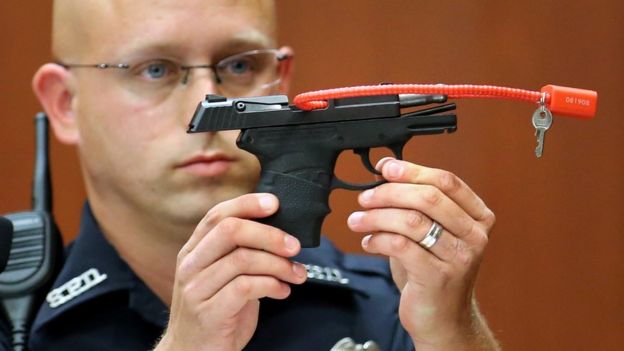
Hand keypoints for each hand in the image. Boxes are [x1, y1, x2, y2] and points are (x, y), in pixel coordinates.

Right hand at [155, 193, 306, 350]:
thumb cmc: (216, 314)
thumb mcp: (224, 278)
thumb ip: (241, 254)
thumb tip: (279, 233)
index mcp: (194, 251)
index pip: (217, 215)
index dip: (247, 204)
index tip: (275, 204)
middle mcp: (191, 266)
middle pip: (230, 230)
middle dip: (269, 233)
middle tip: (294, 245)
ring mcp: (196, 289)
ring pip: (243, 259)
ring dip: (278, 264)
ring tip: (296, 274)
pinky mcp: (209, 313)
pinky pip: (246, 287)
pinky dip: (272, 285)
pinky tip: (282, 291)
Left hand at [347, 158, 498, 349]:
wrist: (444, 318)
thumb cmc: (434, 272)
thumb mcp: (432, 232)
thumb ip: (416, 204)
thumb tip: (386, 172)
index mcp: (478, 217)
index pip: (446, 181)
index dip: (412, 170)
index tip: (386, 168)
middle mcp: (474, 236)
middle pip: (428, 197)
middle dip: (389, 192)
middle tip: (365, 197)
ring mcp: (459, 257)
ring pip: (411, 221)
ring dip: (377, 216)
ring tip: (358, 220)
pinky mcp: (438, 277)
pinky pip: (400, 246)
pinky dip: (378, 240)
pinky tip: (369, 242)